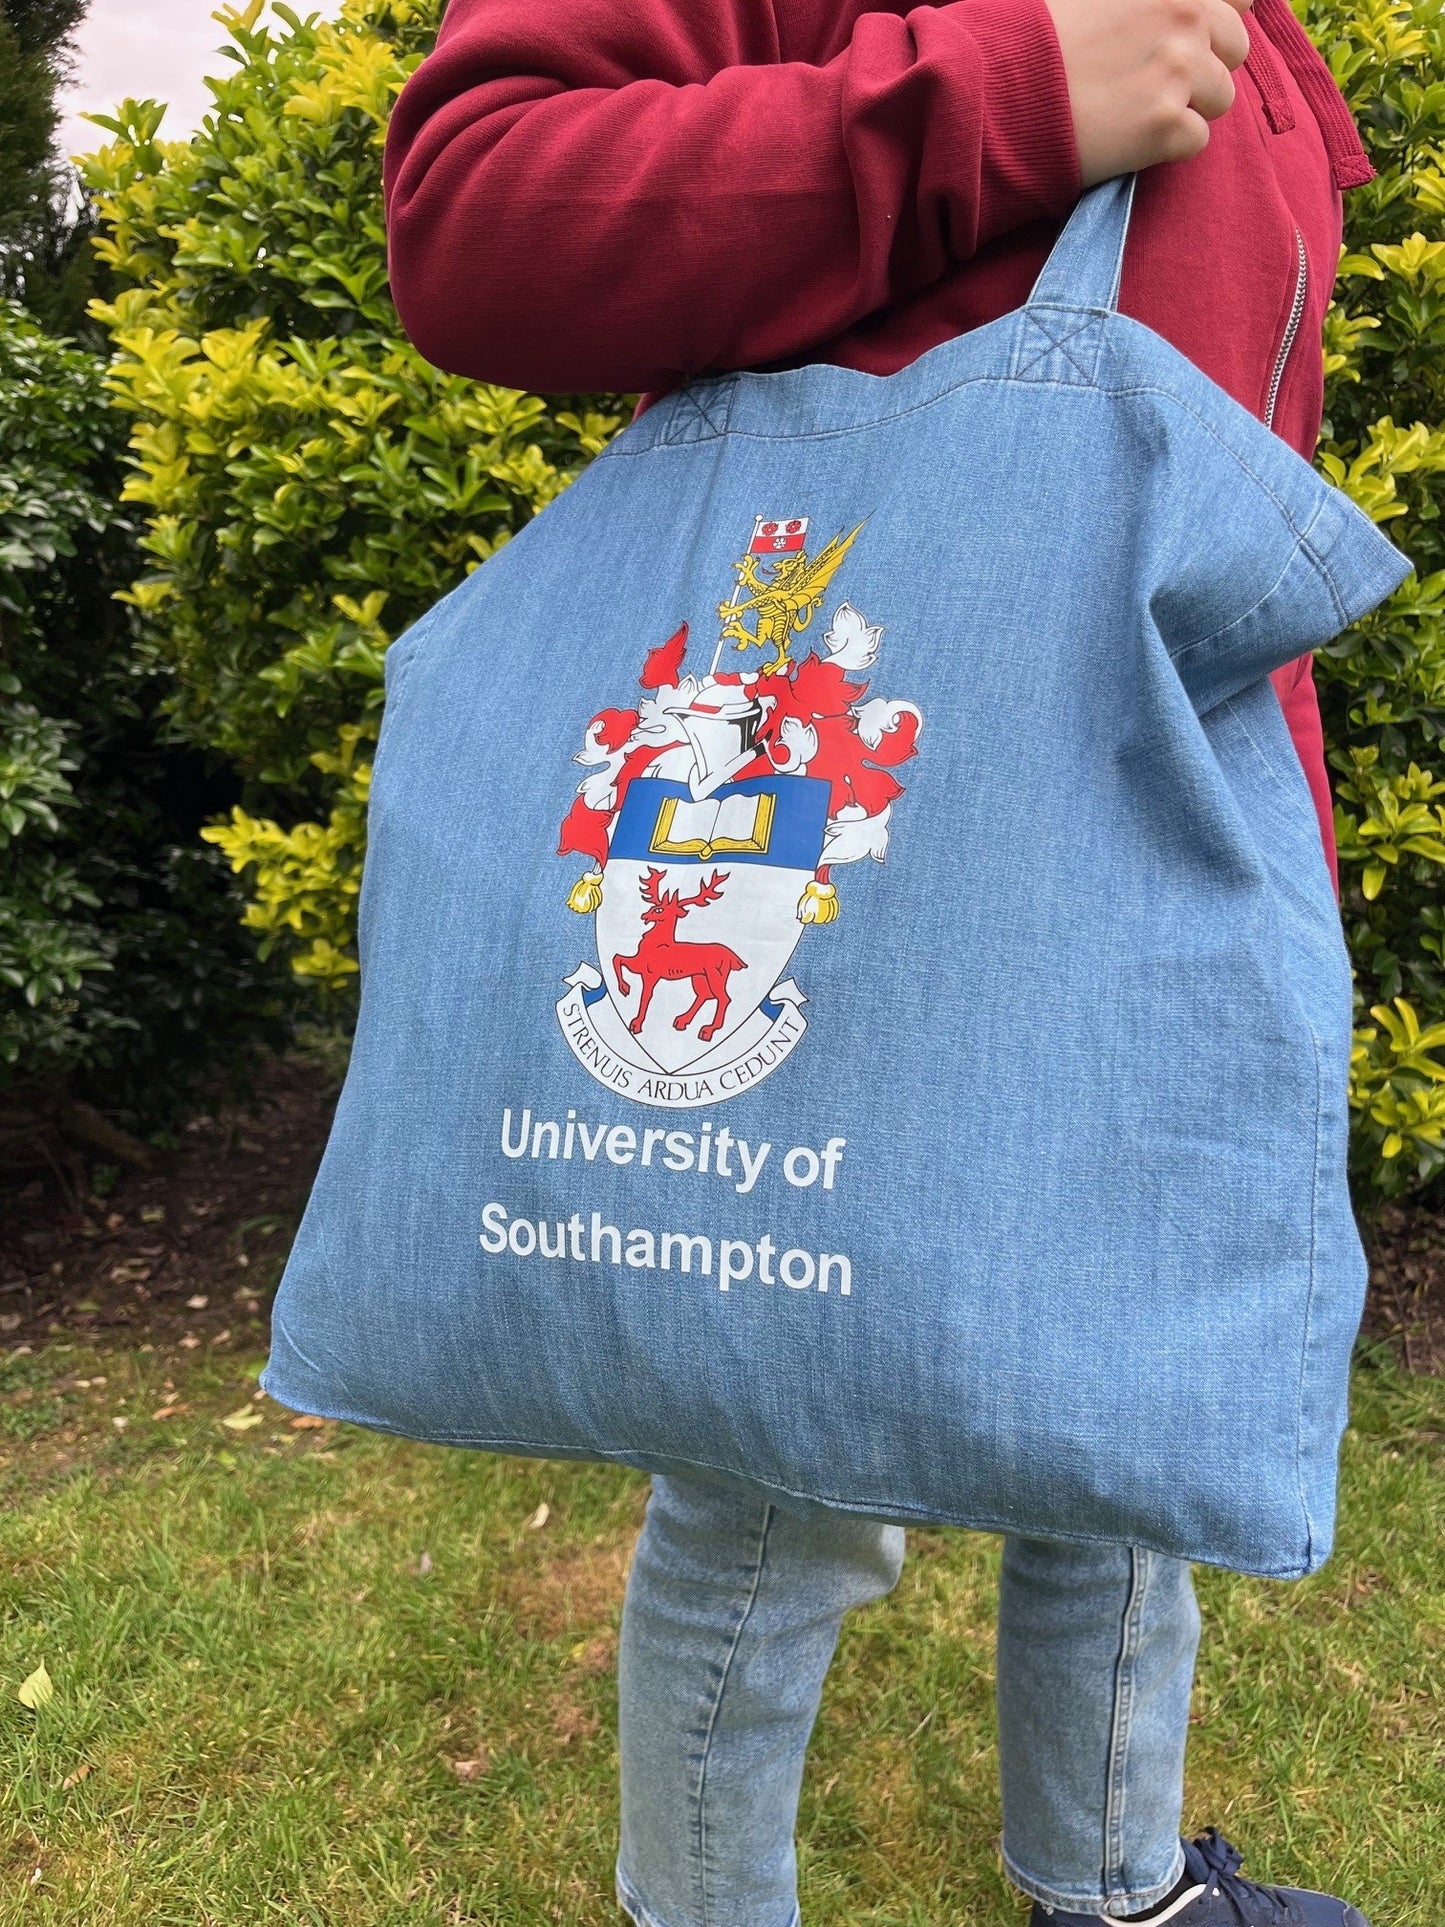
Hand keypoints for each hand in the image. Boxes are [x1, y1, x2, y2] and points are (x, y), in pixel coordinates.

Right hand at [1043, 0, 1252, 184]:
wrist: (998, 93)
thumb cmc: (1035, 39)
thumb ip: (1146, 3)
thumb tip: (1197, 10)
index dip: (1217, 19)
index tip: (1194, 38)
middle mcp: (1183, 16)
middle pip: (1236, 47)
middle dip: (1206, 66)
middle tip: (1158, 83)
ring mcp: (1178, 72)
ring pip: (1221, 97)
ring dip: (1188, 108)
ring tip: (1138, 112)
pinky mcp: (1166, 126)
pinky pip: (1197, 140)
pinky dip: (1168, 147)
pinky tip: (1130, 138)